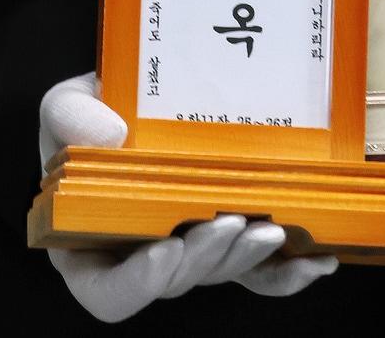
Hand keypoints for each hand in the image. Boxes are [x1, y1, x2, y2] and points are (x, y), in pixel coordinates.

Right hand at [39, 73, 338, 322]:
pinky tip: (317, 259)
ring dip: (249, 258)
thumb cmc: (96, 110)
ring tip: (272, 228)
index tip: (164, 247)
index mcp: (93, 241)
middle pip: (176, 281)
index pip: (107, 291)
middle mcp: (145, 255)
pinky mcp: (236, 234)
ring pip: (223, 272)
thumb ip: (69, 115)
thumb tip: (108, 135)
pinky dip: (289, 268)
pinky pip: (263, 270)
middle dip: (206, 258)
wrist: (147, 93)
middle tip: (232, 223)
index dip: (135, 283)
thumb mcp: (67, 104)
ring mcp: (196, 246)